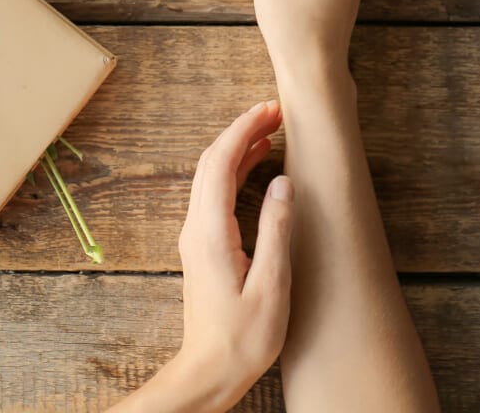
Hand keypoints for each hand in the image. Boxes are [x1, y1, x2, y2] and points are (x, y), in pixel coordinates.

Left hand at [176, 100, 294, 406]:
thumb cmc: (242, 339)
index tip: (270, 109)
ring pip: (211, 175)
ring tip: (271, 130)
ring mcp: (195, 235)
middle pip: (211, 161)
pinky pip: (214, 192)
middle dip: (242, 129)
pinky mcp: (202, 245)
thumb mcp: (271, 286)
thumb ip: (277, 231)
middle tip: (276, 112)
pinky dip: (235, 169)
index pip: (220, 163)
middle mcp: (195, 227)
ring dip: (238, 147)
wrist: (209, 371)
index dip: (244, 129)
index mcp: (210, 232)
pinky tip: (258, 166)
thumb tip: (284, 182)